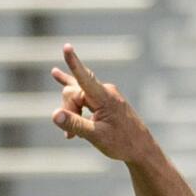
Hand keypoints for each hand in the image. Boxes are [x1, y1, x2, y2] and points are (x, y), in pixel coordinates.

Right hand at [50, 44, 152, 163]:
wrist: (141, 148)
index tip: (67, 47)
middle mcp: (105, 91)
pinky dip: (70, 90)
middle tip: (71, 136)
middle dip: (68, 111)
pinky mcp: (103, 100)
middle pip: (73, 92)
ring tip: (70, 136)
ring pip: (76, 96)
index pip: (84, 78)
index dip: (74, 63)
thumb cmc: (122, 143)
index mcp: (105, 97)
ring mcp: (104, 94)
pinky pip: (82, 91)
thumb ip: (75, 124)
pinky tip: (55, 73)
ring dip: (72, 114)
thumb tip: (54, 115)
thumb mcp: (96, 136)